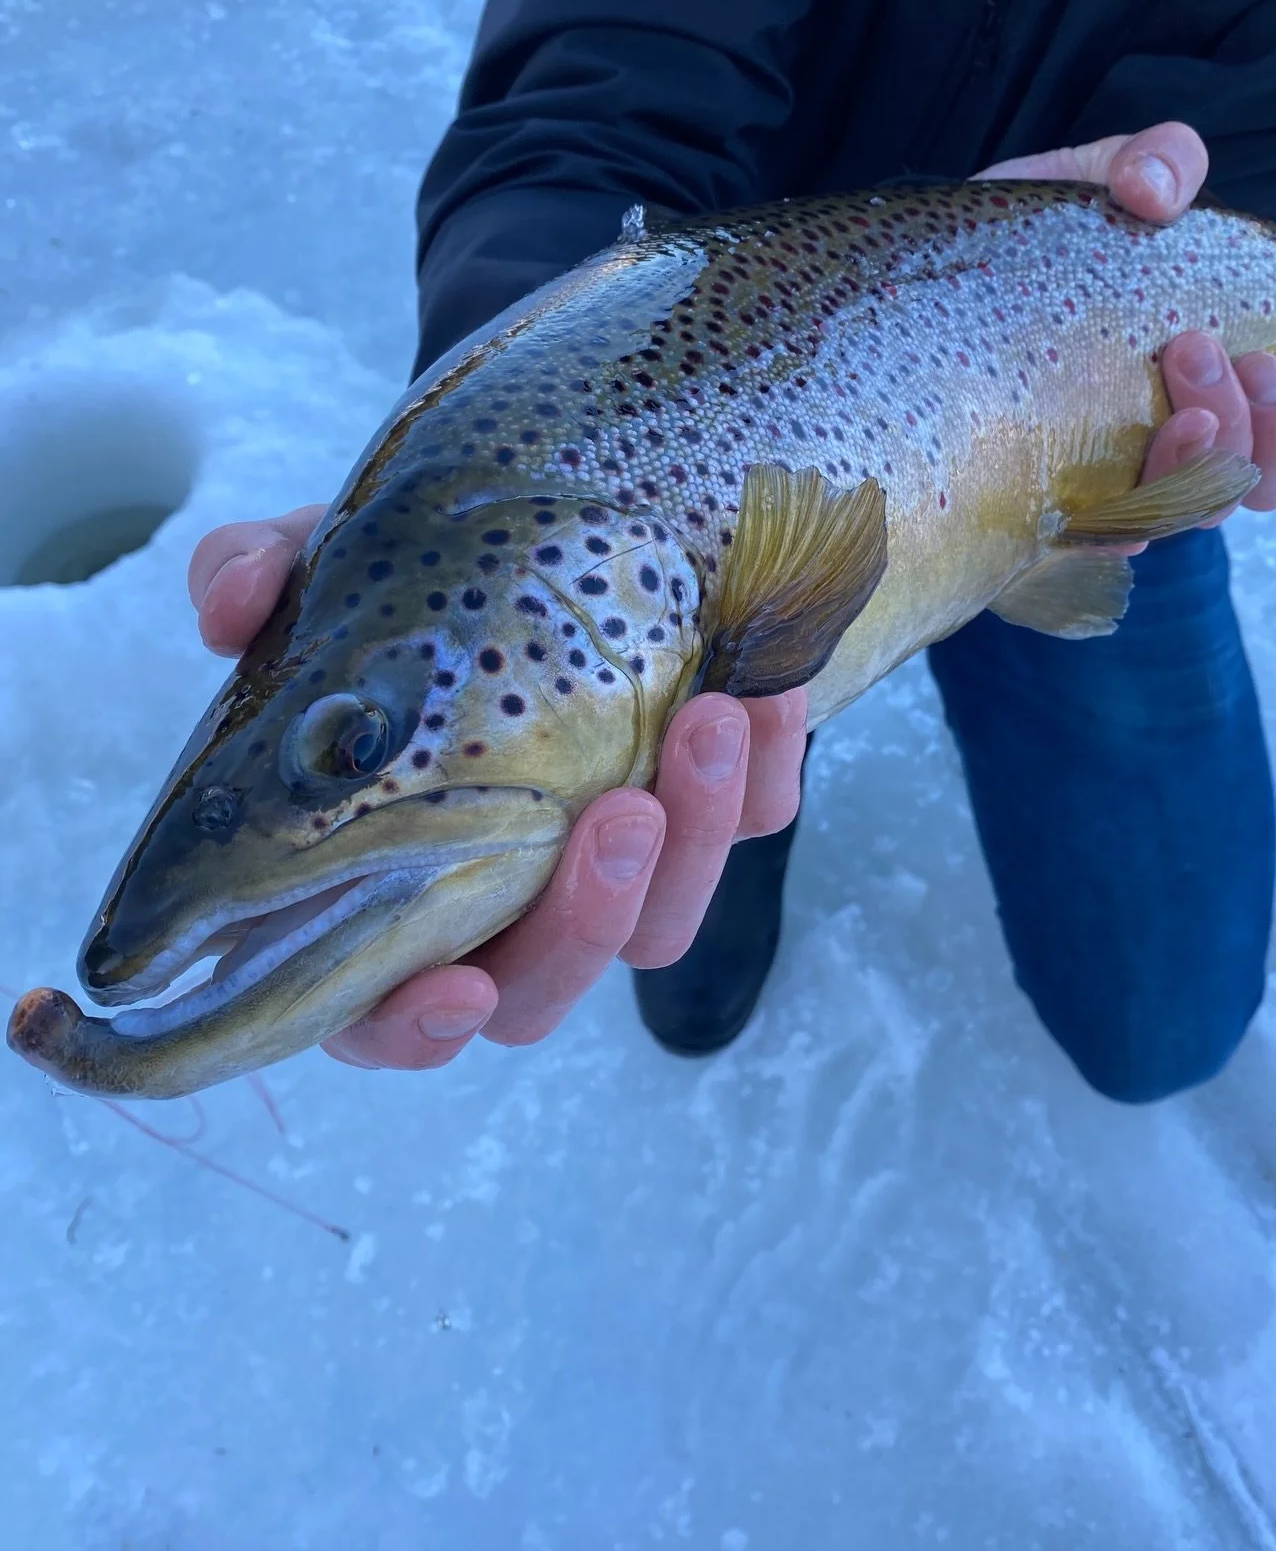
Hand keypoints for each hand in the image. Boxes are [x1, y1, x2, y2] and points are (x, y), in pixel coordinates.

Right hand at [189, 512, 804, 1067]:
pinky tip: (771, 693)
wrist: (559, 523)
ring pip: (661, 924)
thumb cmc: (414, 587)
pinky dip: (769, 777)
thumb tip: (228, 608)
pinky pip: (756, 826)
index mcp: (391, 887)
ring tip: (709, 722)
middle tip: (620, 812)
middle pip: (547, 984)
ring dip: (697, 839)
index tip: (455, 988)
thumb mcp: (330, 568)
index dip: (414, 1028)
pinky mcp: (709, 811)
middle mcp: (506, 901)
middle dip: (588, 918)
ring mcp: (614, 866)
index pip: (387, 1012)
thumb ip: (259, 575)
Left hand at [978, 122, 1275, 538]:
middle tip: (1191, 350)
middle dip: (1235, 427)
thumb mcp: (1096, 183)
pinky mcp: (1023, 507)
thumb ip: (1155, 162)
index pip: (1269, 446)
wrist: (912, 282)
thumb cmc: (1022, 244)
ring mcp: (1087, 482)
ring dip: (1185, 468)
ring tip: (1169, 410)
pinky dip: (1101, 519)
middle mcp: (1147, 449)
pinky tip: (1084, 478)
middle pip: (1230, 490)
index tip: (1262, 359)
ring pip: (1165, 520)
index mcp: (1190, 389)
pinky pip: (1079, 540)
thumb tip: (1155, 189)